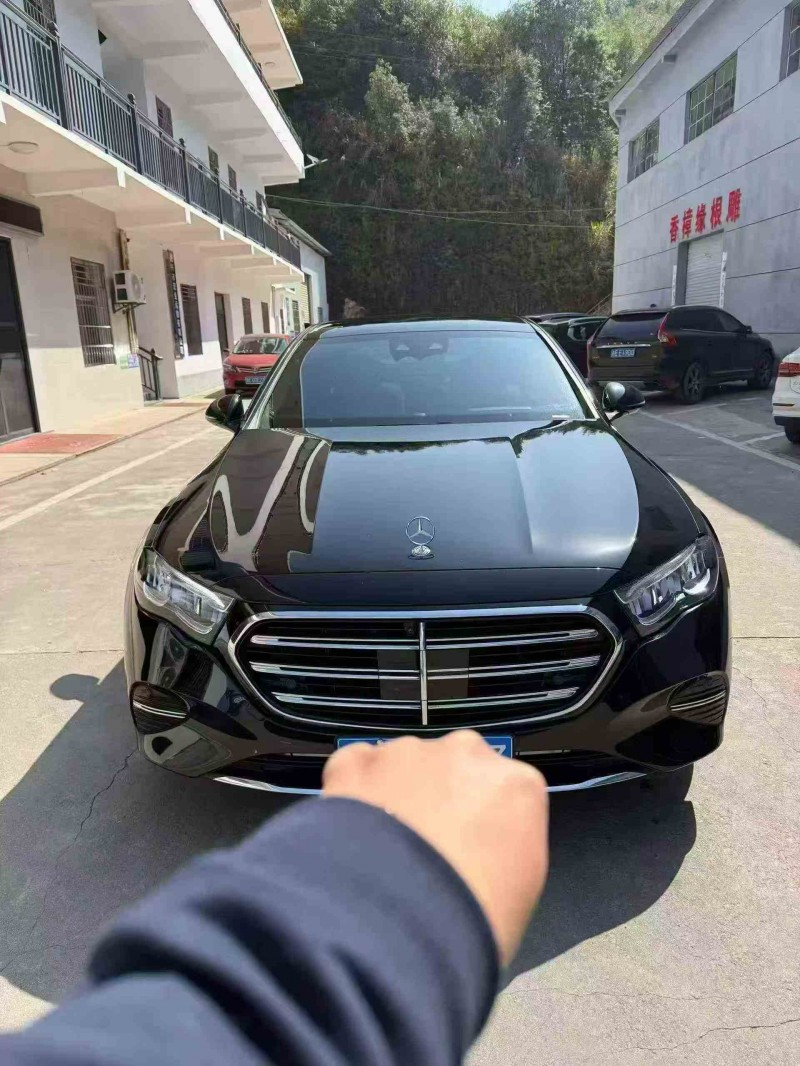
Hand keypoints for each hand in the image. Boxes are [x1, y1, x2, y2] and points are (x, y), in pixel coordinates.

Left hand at [323, 731, 548, 965]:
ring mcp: (409, 753)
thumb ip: (509, 848)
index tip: (472, 846)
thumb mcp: (520, 892)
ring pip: (403, 766)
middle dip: (441, 798)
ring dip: (396, 796)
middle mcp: (466, 755)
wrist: (399, 923)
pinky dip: (353, 792)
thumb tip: (486, 854)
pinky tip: (354, 834)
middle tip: (426, 849)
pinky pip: (355, 767)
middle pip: (456, 768)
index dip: (485, 821)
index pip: (507, 792)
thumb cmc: (466, 917)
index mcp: (518, 786)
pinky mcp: (358, 761)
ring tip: (385, 852)